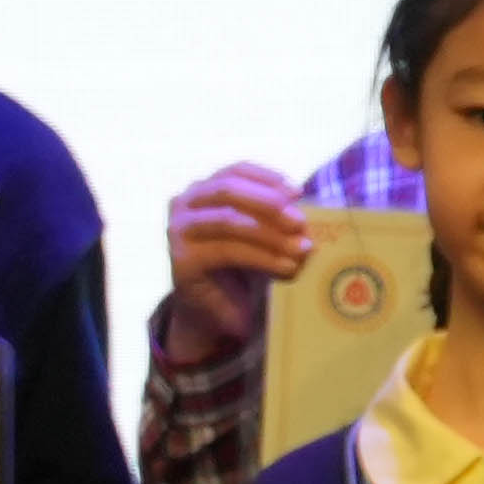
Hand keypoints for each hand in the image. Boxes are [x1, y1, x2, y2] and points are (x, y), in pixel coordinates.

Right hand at [151, 162, 307, 373]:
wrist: (215, 313)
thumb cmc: (242, 269)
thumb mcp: (260, 235)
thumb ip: (275, 218)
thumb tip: (305, 212)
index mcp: (203, 190)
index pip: (235, 170)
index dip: (267, 178)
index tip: (298, 192)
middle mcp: (184, 203)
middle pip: (229, 190)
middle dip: (269, 204)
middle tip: (300, 222)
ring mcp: (179, 230)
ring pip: (230, 222)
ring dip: (271, 234)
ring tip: (301, 250)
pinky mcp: (182, 259)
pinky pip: (228, 251)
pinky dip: (263, 258)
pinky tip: (287, 268)